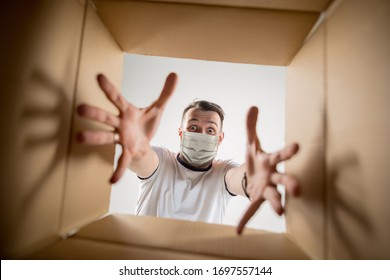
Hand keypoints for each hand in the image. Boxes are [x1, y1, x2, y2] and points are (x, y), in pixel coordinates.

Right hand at [77, 73, 177, 182]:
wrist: (146, 143)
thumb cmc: (145, 124)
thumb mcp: (157, 108)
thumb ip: (165, 92)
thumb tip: (175, 74)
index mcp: (127, 111)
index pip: (117, 98)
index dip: (108, 88)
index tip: (98, 76)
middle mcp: (120, 123)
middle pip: (106, 117)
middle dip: (94, 114)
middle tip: (79, 108)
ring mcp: (121, 138)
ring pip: (106, 137)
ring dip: (94, 137)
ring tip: (79, 138)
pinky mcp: (127, 151)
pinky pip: (121, 160)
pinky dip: (117, 170)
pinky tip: (112, 181)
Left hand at [236, 107, 299, 233]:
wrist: (251, 175)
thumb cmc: (256, 159)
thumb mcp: (251, 143)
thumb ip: (251, 126)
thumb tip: (253, 107)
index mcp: (270, 161)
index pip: (280, 155)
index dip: (288, 151)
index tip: (297, 146)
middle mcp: (272, 176)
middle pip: (283, 179)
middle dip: (291, 182)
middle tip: (298, 188)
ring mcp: (266, 189)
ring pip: (273, 196)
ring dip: (277, 203)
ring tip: (280, 211)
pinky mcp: (256, 200)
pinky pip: (251, 211)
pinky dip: (244, 220)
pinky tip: (238, 231)